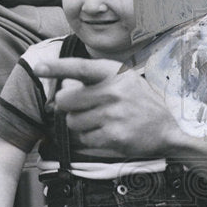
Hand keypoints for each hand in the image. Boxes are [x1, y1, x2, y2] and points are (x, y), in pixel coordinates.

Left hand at [32, 57, 185, 158]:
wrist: (168, 131)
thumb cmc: (142, 104)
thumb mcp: (126, 81)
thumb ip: (97, 80)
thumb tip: (64, 84)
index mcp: (115, 74)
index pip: (80, 68)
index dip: (57, 67)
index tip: (39, 67)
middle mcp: (114, 92)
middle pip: (66, 100)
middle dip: (68, 107)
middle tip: (80, 109)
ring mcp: (113, 115)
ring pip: (72, 122)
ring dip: (79, 125)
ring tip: (98, 123)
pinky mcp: (114, 136)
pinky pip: (84, 139)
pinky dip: (89, 139)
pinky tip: (105, 135)